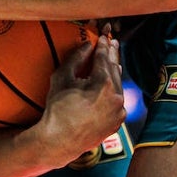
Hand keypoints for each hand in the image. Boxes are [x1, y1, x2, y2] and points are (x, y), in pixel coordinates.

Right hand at [37, 28, 124, 161]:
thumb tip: (88, 45)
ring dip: (114, 71)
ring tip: (112, 59)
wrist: (60, 141)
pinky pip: (117, 100)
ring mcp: (119, 111)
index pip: (104, 58)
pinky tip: (110, 84)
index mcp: (103, 84)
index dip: (103, 45)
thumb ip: (76, 58)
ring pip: (118, 85)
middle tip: (111, 42)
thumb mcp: (61, 78)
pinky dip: (114, 90)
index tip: (103, 36)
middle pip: (115, 69)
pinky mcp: (118, 121)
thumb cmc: (57, 109)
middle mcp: (116, 97)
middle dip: (112, 54)